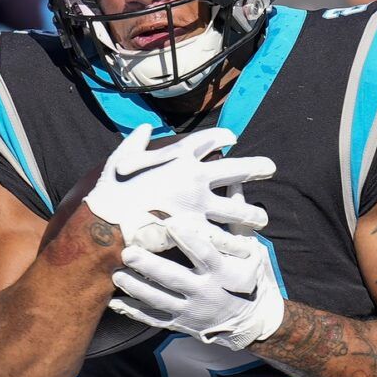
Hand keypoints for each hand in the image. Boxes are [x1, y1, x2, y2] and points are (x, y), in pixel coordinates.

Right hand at [83, 124, 274, 249]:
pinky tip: (248, 248)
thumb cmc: (111, 191)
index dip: (222, 137)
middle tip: (270, 167)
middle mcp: (195, 177)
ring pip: (239, 209)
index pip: (208, 140)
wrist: (107, 222)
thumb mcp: (121, 158)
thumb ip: (136, 143)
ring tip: (262, 219)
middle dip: (257, 167)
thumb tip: (145, 128)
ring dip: (253, 214)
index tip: (232, 138)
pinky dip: (238, 245)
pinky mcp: (197, 230)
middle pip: (237, 169)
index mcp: (177, 156)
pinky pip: (225, 239)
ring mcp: (200, 204)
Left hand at [110, 215, 285, 349]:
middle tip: (128, 252)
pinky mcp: (180, 323)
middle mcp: (207, 292)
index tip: (171, 223)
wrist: (250, 321)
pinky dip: (134, 311)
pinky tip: (115, 302)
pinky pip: (154, 319)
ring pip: (160, 300)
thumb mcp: (251, 252)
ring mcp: (192, 310)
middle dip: (151, 266)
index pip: (205, 254)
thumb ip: (235, 221)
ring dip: (136, 288)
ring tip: (116, 275)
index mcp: (224, 271)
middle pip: (175, 278)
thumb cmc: (249, 279)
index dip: (189, 239)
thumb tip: (234, 184)